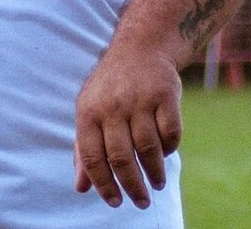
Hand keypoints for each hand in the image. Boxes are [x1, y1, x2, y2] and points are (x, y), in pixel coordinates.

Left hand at [73, 43, 182, 208]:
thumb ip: (84, 149)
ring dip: (154, 172)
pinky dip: (170, 148)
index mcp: (88, 112)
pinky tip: (166, 154)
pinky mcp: (165, 95)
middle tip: (141, 201)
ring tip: (157, 183)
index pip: (92, 157)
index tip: (115, 202)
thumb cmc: (110, 87)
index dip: (103, 184)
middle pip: (121, 158)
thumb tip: (80, 187)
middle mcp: (112, 106)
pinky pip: (170, 132)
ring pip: (147, 148)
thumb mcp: (89, 110)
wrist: (141, 47)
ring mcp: (140, 100)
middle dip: (132, 186)